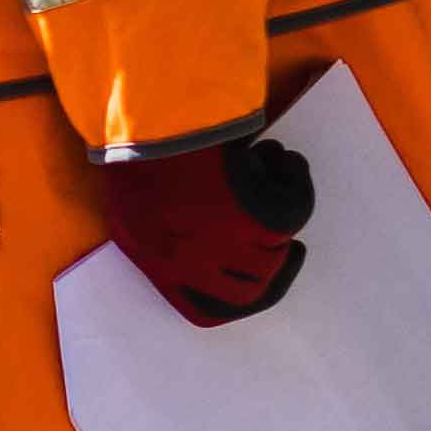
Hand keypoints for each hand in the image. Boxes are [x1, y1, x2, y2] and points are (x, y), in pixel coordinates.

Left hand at [94, 124, 317, 326]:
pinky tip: (278, 156)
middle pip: (253, 291)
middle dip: (276, 266)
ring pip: (277, 250)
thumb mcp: (133, 205)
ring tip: (268, 165)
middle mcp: (192, 267)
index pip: (207, 311)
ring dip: (280, 211)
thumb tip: (208, 243)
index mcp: (158, 265)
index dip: (241, 301)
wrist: (145, 118)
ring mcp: (225, 247)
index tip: (262, 284)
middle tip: (292, 246)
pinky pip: (296, 210)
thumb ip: (167, 237)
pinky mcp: (255, 219)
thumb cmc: (136, 150)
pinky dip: (294, 178)